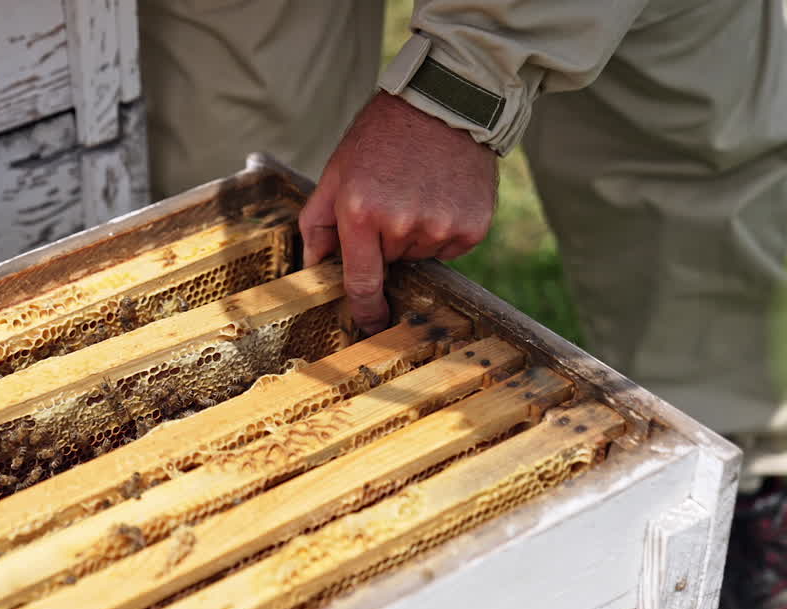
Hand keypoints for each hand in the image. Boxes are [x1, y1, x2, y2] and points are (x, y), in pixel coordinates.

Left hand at [300, 91, 498, 334]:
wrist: (444, 104)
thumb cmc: (381, 139)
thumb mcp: (336, 174)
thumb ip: (317, 224)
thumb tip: (312, 268)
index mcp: (361, 213)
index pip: (362, 283)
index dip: (366, 311)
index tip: (370, 326)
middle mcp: (403, 225)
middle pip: (392, 264)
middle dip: (386, 244)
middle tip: (391, 200)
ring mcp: (442, 226)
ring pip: (422, 255)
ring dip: (416, 235)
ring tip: (418, 192)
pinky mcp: (474, 225)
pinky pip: (452, 247)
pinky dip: (445, 230)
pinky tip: (442, 195)